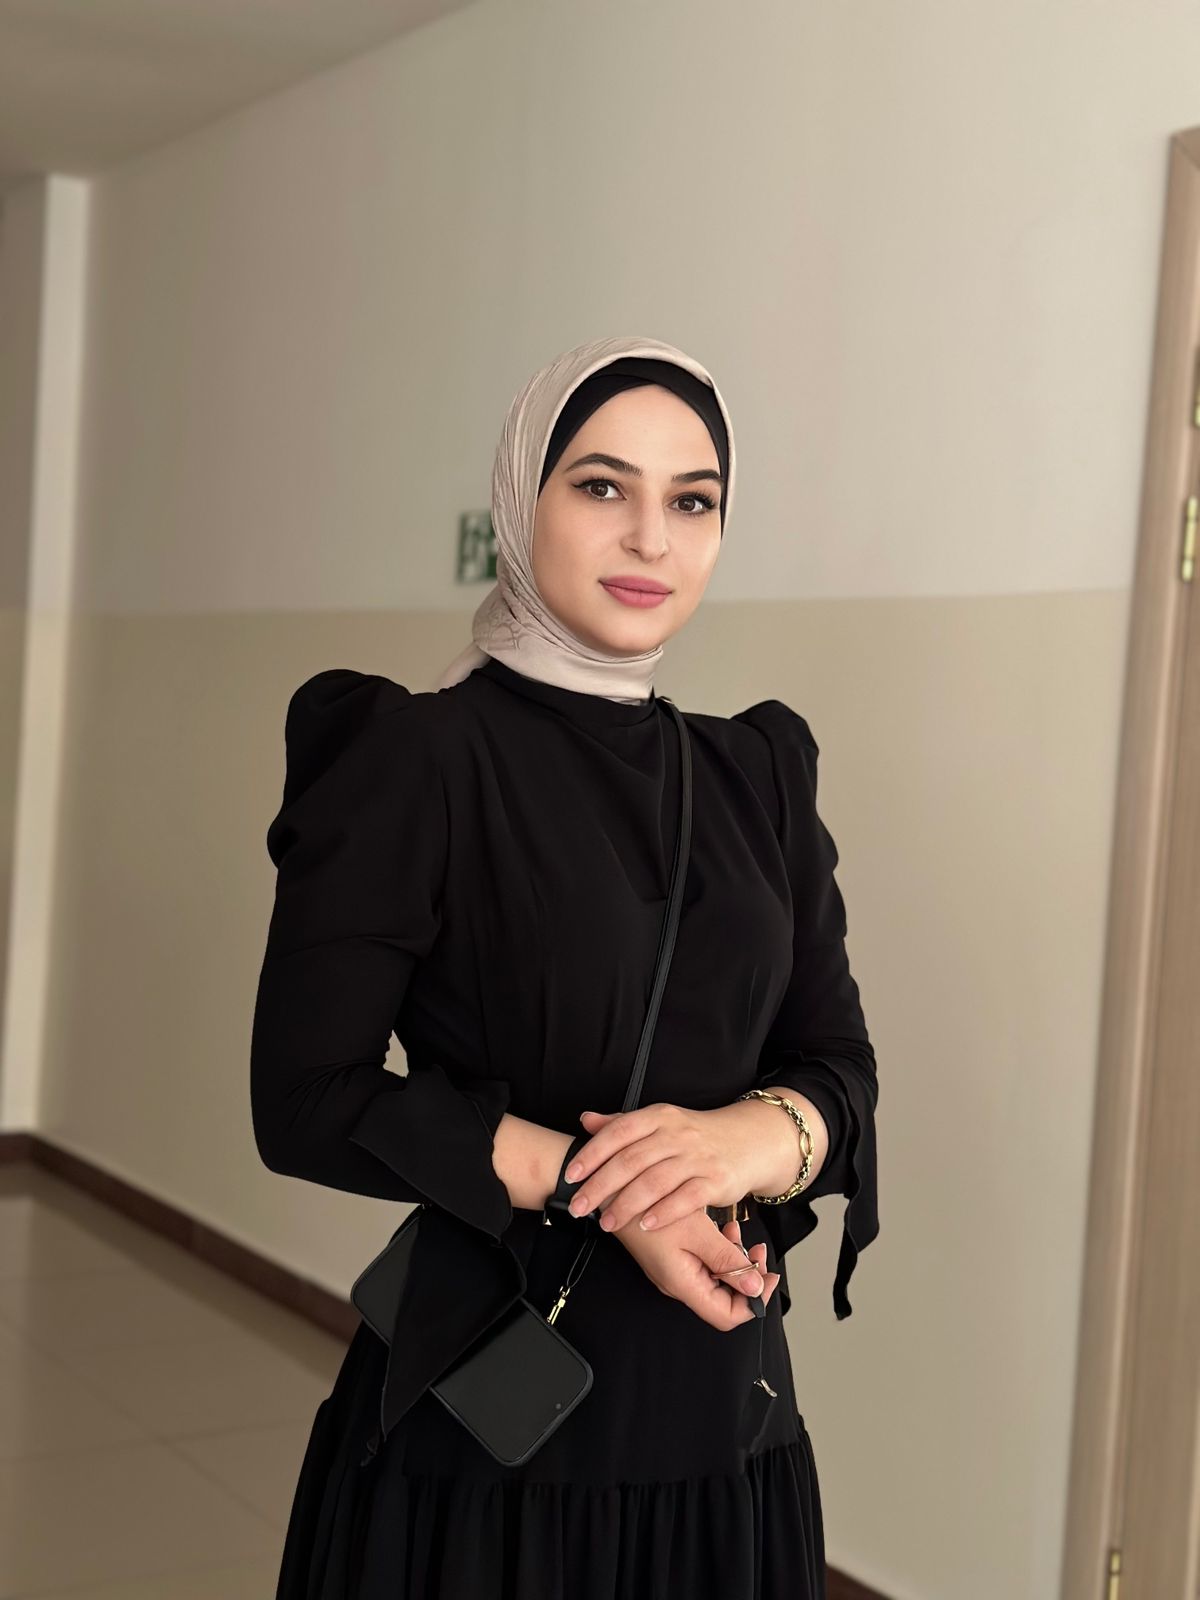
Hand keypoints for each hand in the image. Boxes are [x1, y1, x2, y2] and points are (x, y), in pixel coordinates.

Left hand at [566, 1103, 754, 1234]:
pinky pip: (686, 1198)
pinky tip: (645, 1225)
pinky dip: (664, 1212)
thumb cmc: (696, 1136)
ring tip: (606, 1223)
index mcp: (659, 1117)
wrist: (749, 1141)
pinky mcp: (716, 1181)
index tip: (571, 1175)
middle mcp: (677, 1134)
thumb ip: (622, 1124)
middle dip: (600, 1186)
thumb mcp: (661, 1123)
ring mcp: (698, 1157)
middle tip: (579, 1207)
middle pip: (632, 1160)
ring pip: (655, 1181)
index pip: (619, 1132)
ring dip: (626, 1205)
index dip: (592, 1153)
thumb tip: (586, 1120)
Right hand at [613, 1209, 780, 1331]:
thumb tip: (756, 1288)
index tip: (768, 1277)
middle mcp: (679, 1283)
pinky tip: (722, 1230)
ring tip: (737, 1233)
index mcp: (684, 1284)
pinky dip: (718, 1249)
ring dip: (733, 1259)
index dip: (753, 1302)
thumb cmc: (648, 1209)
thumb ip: (728, 1261)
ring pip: (715, 1278)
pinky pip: (703, 1263)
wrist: (616, 1194)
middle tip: (758, 1251)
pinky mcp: (672, 1257)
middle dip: (746, 1276)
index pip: (727, 1316)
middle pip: (724, 1298)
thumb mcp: (697, 1232)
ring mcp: (674, 1271)